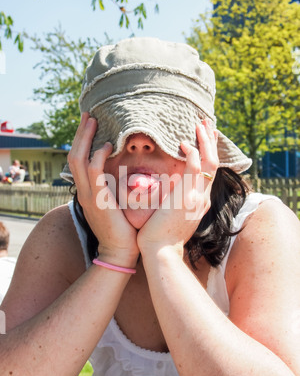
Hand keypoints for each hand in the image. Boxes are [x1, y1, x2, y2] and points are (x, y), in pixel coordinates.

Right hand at [68, 113, 139, 266]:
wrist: (121, 251)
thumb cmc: (124, 228)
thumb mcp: (116, 205)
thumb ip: (116, 188)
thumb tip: (127, 174)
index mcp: (88, 191)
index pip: (80, 161)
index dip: (83, 142)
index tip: (91, 126)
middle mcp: (84, 191)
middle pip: (74, 155)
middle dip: (81, 134)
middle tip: (88, 115)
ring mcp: (88, 195)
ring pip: (79, 159)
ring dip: (85, 138)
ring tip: (93, 121)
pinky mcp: (98, 199)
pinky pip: (93, 172)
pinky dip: (97, 156)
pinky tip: (107, 145)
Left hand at [137, 120, 218, 255]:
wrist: (160, 252)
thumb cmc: (161, 237)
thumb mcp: (173, 217)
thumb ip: (175, 201)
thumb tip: (170, 188)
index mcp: (199, 202)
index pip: (208, 173)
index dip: (208, 154)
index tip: (204, 140)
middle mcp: (203, 198)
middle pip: (214, 164)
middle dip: (212, 142)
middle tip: (208, 124)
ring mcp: (198, 196)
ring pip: (210, 162)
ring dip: (206, 141)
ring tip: (201, 124)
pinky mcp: (188, 195)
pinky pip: (195, 167)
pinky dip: (192, 152)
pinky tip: (183, 142)